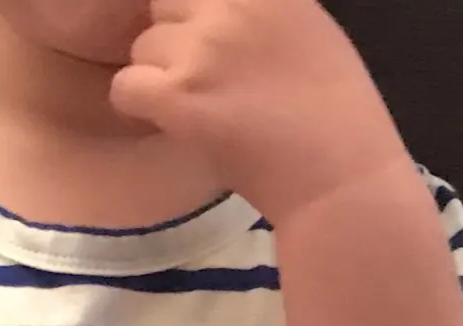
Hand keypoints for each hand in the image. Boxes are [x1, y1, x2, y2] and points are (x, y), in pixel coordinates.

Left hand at [110, 0, 410, 227]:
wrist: (336, 173)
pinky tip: (169, 121)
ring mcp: (205, 46)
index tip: (196, 35)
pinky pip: (125, 87)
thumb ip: (259, 12)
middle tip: (197, 79)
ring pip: (143, 47)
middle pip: (165, 5)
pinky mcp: (181, 94)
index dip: (191, 12)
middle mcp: (233, 3)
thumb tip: (217, 11)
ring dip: (157, 77)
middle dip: (172, 39)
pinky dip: (138, 107)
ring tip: (194, 107)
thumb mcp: (305, 29)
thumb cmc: (331, 114)